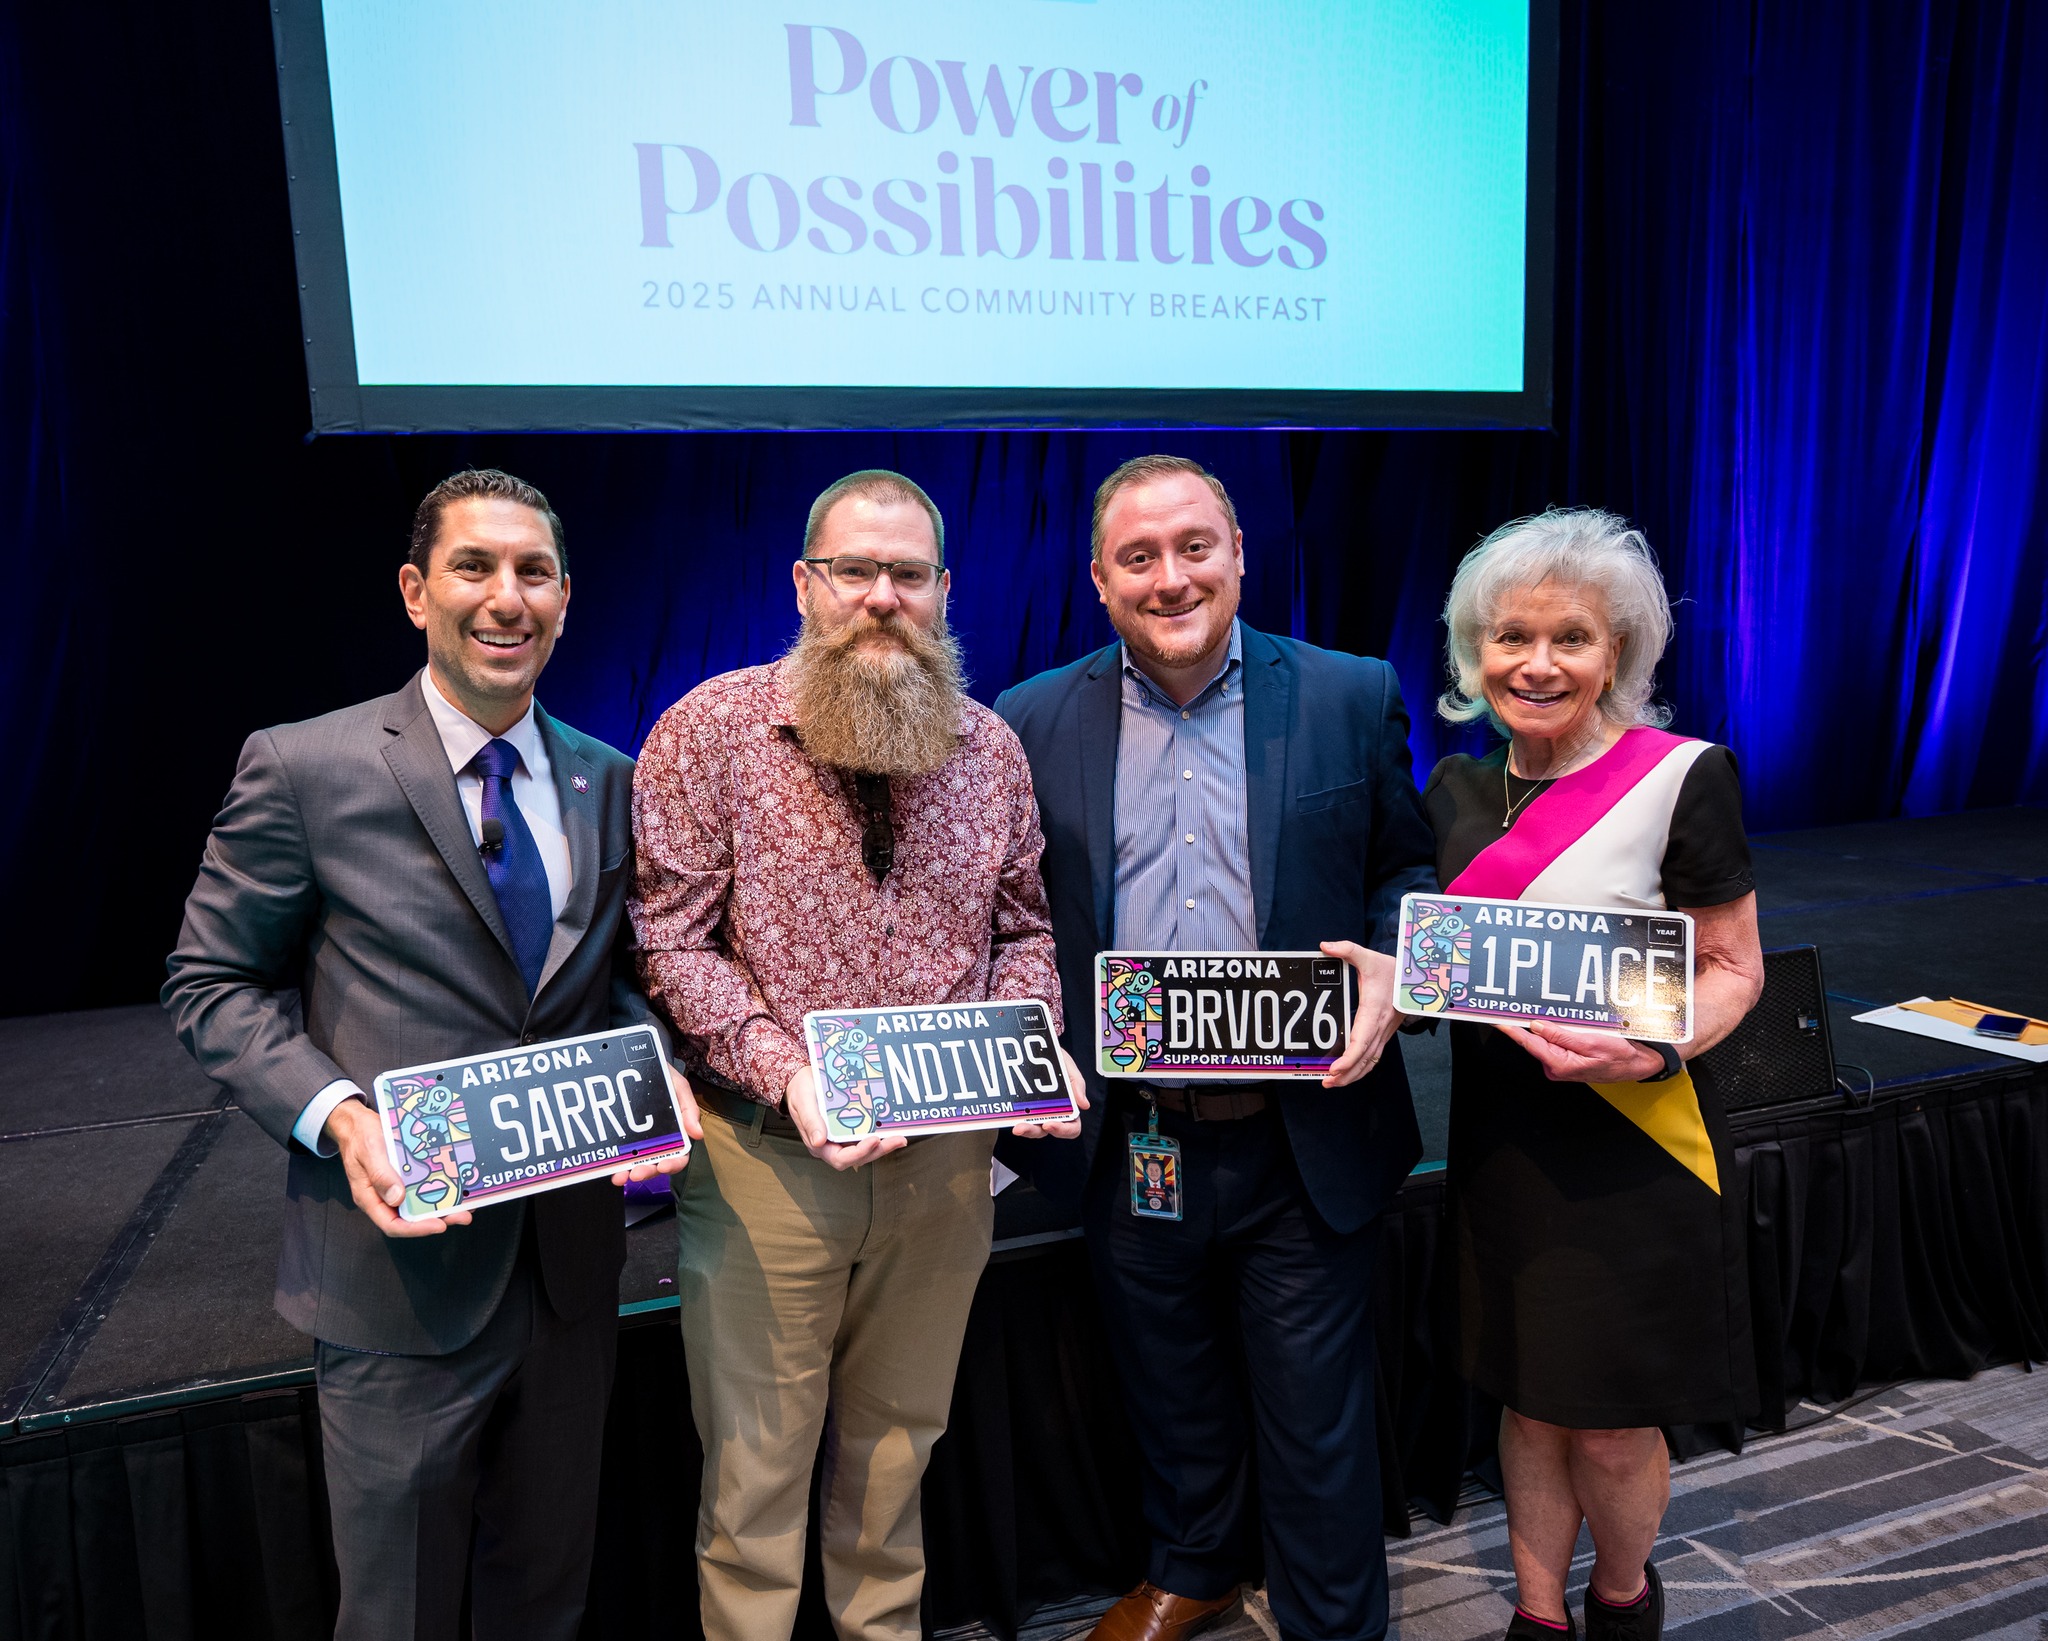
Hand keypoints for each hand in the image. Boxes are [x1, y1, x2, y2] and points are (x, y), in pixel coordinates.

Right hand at [325, 1097, 471, 1237]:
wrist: (356, 1122)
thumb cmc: (359, 1136)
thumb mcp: (368, 1152)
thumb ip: (381, 1175)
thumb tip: (397, 1198)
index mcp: (370, 1198)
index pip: (393, 1224)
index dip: (416, 1229)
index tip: (439, 1226)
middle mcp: (384, 1197)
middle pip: (411, 1218)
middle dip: (438, 1219)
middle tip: (463, 1216)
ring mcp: (394, 1188)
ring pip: (419, 1205)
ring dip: (442, 1207)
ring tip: (466, 1205)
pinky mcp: (404, 1177)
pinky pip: (421, 1188)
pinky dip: (439, 1190)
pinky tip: (456, 1187)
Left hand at [609, 1063, 701, 1185]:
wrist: (640, 1064)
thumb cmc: (664, 1077)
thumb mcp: (679, 1087)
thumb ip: (689, 1109)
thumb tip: (698, 1135)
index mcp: (677, 1133)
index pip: (679, 1156)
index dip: (673, 1164)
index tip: (663, 1166)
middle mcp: (660, 1142)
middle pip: (656, 1165)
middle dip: (647, 1172)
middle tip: (636, 1174)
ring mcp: (641, 1142)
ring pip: (638, 1164)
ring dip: (630, 1173)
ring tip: (621, 1177)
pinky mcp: (623, 1140)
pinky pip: (621, 1157)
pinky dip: (617, 1167)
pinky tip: (612, 1170)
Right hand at [785, 1065, 907, 1170]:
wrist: (801, 1081)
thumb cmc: (800, 1092)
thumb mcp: (803, 1103)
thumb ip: (810, 1122)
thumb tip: (818, 1141)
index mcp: (819, 1144)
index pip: (840, 1158)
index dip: (859, 1153)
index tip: (872, 1140)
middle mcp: (832, 1145)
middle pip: (858, 1157)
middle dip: (879, 1150)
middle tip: (897, 1140)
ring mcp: (841, 1138)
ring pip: (865, 1149)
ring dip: (883, 1145)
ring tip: (899, 1138)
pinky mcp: (849, 1128)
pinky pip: (866, 1135)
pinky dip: (880, 1134)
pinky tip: (891, 1128)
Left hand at [1010, 1047, 1089, 1139]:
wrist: (1037, 1045)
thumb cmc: (1056, 1060)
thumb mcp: (1069, 1068)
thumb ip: (1077, 1084)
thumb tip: (1084, 1105)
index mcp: (1069, 1109)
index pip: (1071, 1128)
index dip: (1062, 1130)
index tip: (1049, 1124)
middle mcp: (1053, 1114)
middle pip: (1046, 1131)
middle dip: (1033, 1131)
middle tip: (1022, 1127)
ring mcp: (1036, 1112)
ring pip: (1031, 1129)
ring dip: (1023, 1129)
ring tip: (1016, 1125)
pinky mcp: (1021, 1107)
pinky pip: (1018, 1117)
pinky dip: (1013, 1117)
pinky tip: (1006, 1112)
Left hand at [1320, 940, 1398, 1087]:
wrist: (1420, 975)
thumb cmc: (1394, 969)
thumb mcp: (1369, 957)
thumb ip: (1347, 950)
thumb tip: (1325, 946)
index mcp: (1375, 1012)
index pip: (1361, 1042)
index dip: (1348, 1059)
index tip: (1335, 1069)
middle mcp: (1381, 1027)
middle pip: (1364, 1059)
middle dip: (1346, 1074)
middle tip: (1326, 1082)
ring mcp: (1385, 1033)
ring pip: (1370, 1062)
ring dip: (1353, 1075)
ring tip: (1333, 1082)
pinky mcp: (1385, 1034)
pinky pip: (1373, 1057)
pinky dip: (1361, 1068)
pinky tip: (1348, 1073)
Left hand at [1495, 1021, 1670, 1082]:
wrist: (1637, 1064)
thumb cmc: (1620, 1056)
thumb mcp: (1591, 1041)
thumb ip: (1562, 1035)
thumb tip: (1536, 1026)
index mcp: (1560, 1064)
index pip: (1530, 1044)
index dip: (1512, 1030)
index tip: (1497, 1020)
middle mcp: (1556, 1067)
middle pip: (1534, 1040)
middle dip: (1526, 1024)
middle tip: (1517, 1005)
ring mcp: (1560, 1064)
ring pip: (1544, 1040)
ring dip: (1541, 1026)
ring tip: (1539, 1010)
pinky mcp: (1565, 1059)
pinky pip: (1553, 1042)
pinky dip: (1551, 1031)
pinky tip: (1552, 1021)